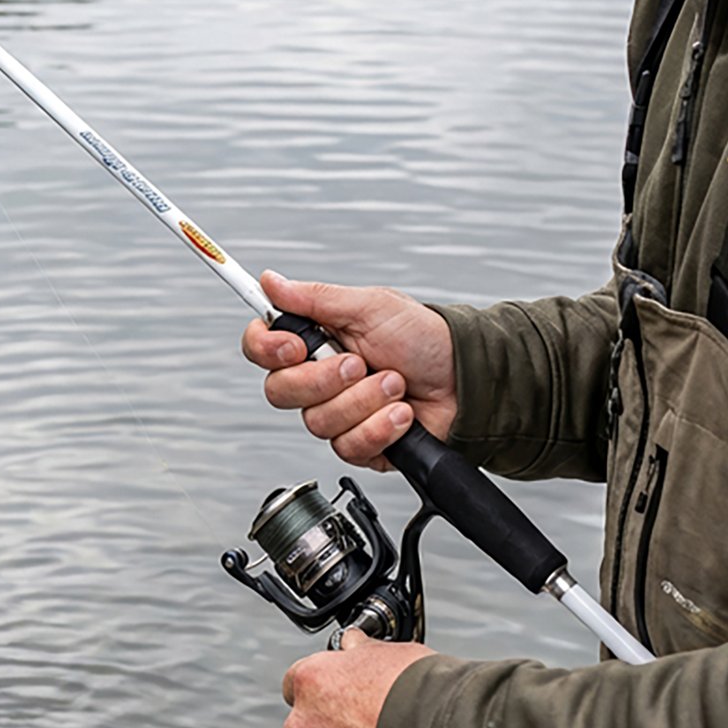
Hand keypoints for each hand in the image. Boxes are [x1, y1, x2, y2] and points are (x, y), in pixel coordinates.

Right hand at [241, 271, 457, 469]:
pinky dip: (379, 427)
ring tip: (395, 384)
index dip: (267, 349)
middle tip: (360, 363)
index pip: (260, 347)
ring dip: (364, 401)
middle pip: (280, 391)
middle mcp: (318, 379)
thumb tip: (270, 280)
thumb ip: (314, 298)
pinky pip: (348, 446)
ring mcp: (337, 413)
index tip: (296, 346)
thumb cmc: (425, 339)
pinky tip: (400, 413)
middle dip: (325, 380)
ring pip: (318, 422)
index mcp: (314, 340)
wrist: (467, 381)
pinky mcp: (358, 443)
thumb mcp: (370, 306)